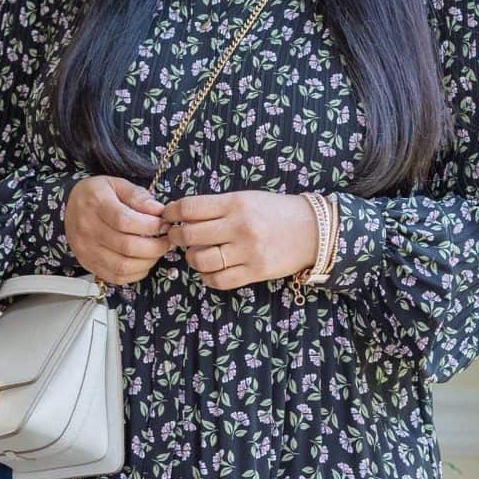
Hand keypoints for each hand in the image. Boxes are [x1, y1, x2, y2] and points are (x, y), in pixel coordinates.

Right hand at [64, 175, 178, 285]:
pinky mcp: (89, 264)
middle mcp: (88, 228)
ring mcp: (86, 249)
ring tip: (157, 250)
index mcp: (96, 204)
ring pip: (122, 266)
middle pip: (126, 246)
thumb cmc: (97, 194)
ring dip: (148, 261)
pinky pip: (116, 277)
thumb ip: (138, 196)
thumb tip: (159, 211)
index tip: (164, 224)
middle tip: (166, 240)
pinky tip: (144, 261)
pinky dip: (135, 273)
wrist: (70, 206)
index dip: (150, 226)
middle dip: (155, 246)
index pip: (125, 221)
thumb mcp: (117, 184)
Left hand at [159, 189, 320, 289]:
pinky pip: (219, 280)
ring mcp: (247, 251)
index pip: (190, 207)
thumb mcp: (246, 198)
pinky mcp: (255, 271)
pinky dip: (207, 277)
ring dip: (191, 259)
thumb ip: (217, 207)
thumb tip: (182, 216)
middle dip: (176, 237)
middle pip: (190, 235)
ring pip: (201, 260)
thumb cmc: (274, 212)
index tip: (167, 216)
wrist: (311, 230)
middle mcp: (240, 226)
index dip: (171, 212)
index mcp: (235, 203)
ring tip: (196, 254)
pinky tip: (210, 270)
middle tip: (176, 237)